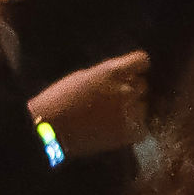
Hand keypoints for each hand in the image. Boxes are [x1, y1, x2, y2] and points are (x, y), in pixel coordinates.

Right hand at [26, 52, 151, 157]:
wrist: (50, 130)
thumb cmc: (60, 99)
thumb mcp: (84, 76)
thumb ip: (108, 75)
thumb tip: (127, 75)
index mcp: (111, 71)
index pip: (141, 61)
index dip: (136, 66)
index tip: (131, 72)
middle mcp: (124, 90)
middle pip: (142, 84)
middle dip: (130, 89)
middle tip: (113, 98)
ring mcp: (129, 113)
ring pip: (143, 106)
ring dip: (132, 109)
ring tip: (111, 116)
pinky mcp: (129, 134)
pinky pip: (141, 127)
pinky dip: (132, 127)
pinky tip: (115, 128)